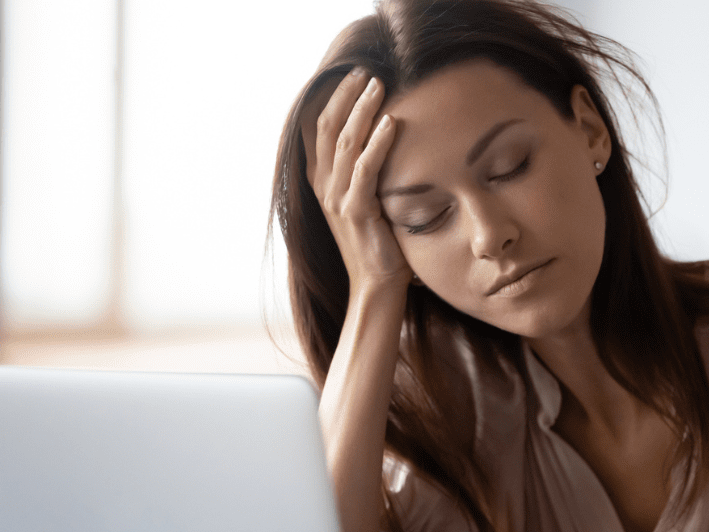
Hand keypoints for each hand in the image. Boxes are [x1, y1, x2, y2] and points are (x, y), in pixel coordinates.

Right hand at [303, 68, 409, 295]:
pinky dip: (377, 144)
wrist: (376, 283)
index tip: (350, 74)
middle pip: (328, 128)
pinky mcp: (356, 212)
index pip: (317, 128)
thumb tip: (381, 135)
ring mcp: (336, 199)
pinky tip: (391, 123)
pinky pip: (364, 170)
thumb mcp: (364, 199)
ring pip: (344, 143)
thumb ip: (363, 170)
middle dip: (345, 95)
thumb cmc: (377, 240)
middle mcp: (324, 187)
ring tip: (378, 85)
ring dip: (362, 110)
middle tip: (365, 71)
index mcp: (321, 180)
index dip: (331, 99)